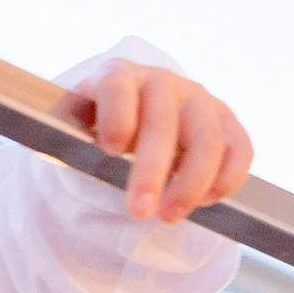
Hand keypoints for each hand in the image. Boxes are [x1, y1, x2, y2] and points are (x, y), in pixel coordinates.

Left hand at [63, 60, 253, 223]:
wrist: (135, 117)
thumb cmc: (97, 126)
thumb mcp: (73, 126)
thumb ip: (63, 134)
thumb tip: (53, 147)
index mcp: (119, 75)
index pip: (118, 85)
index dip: (117, 115)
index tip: (110, 150)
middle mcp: (162, 82)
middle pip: (163, 122)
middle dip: (152, 170)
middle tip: (138, 211)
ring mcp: (199, 99)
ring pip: (207, 138)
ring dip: (191, 183)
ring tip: (170, 217)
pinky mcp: (227, 121)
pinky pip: (239, 148)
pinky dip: (227, 178)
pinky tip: (207, 201)